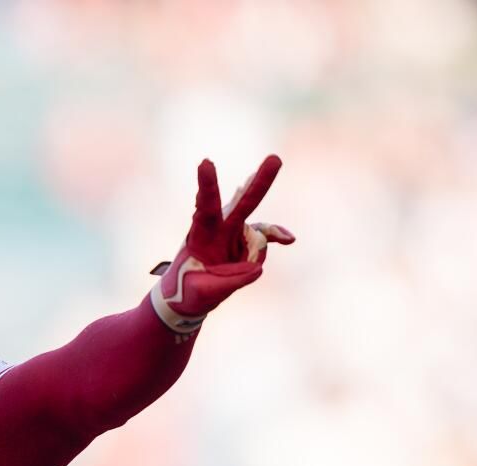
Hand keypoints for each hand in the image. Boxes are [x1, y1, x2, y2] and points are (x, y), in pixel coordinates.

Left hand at [150, 155, 294, 337]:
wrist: (187, 295)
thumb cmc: (188, 289)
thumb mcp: (204, 291)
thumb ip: (231, 280)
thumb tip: (257, 268)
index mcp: (201, 234)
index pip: (205, 207)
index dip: (207, 186)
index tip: (206, 163)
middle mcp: (219, 228)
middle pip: (242, 203)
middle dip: (259, 182)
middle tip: (275, 159)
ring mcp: (234, 233)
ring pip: (257, 233)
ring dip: (261, 242)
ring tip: (235, 263)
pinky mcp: (245, 243)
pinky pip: (265, 237)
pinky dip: (276, 236)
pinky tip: (288, 239)